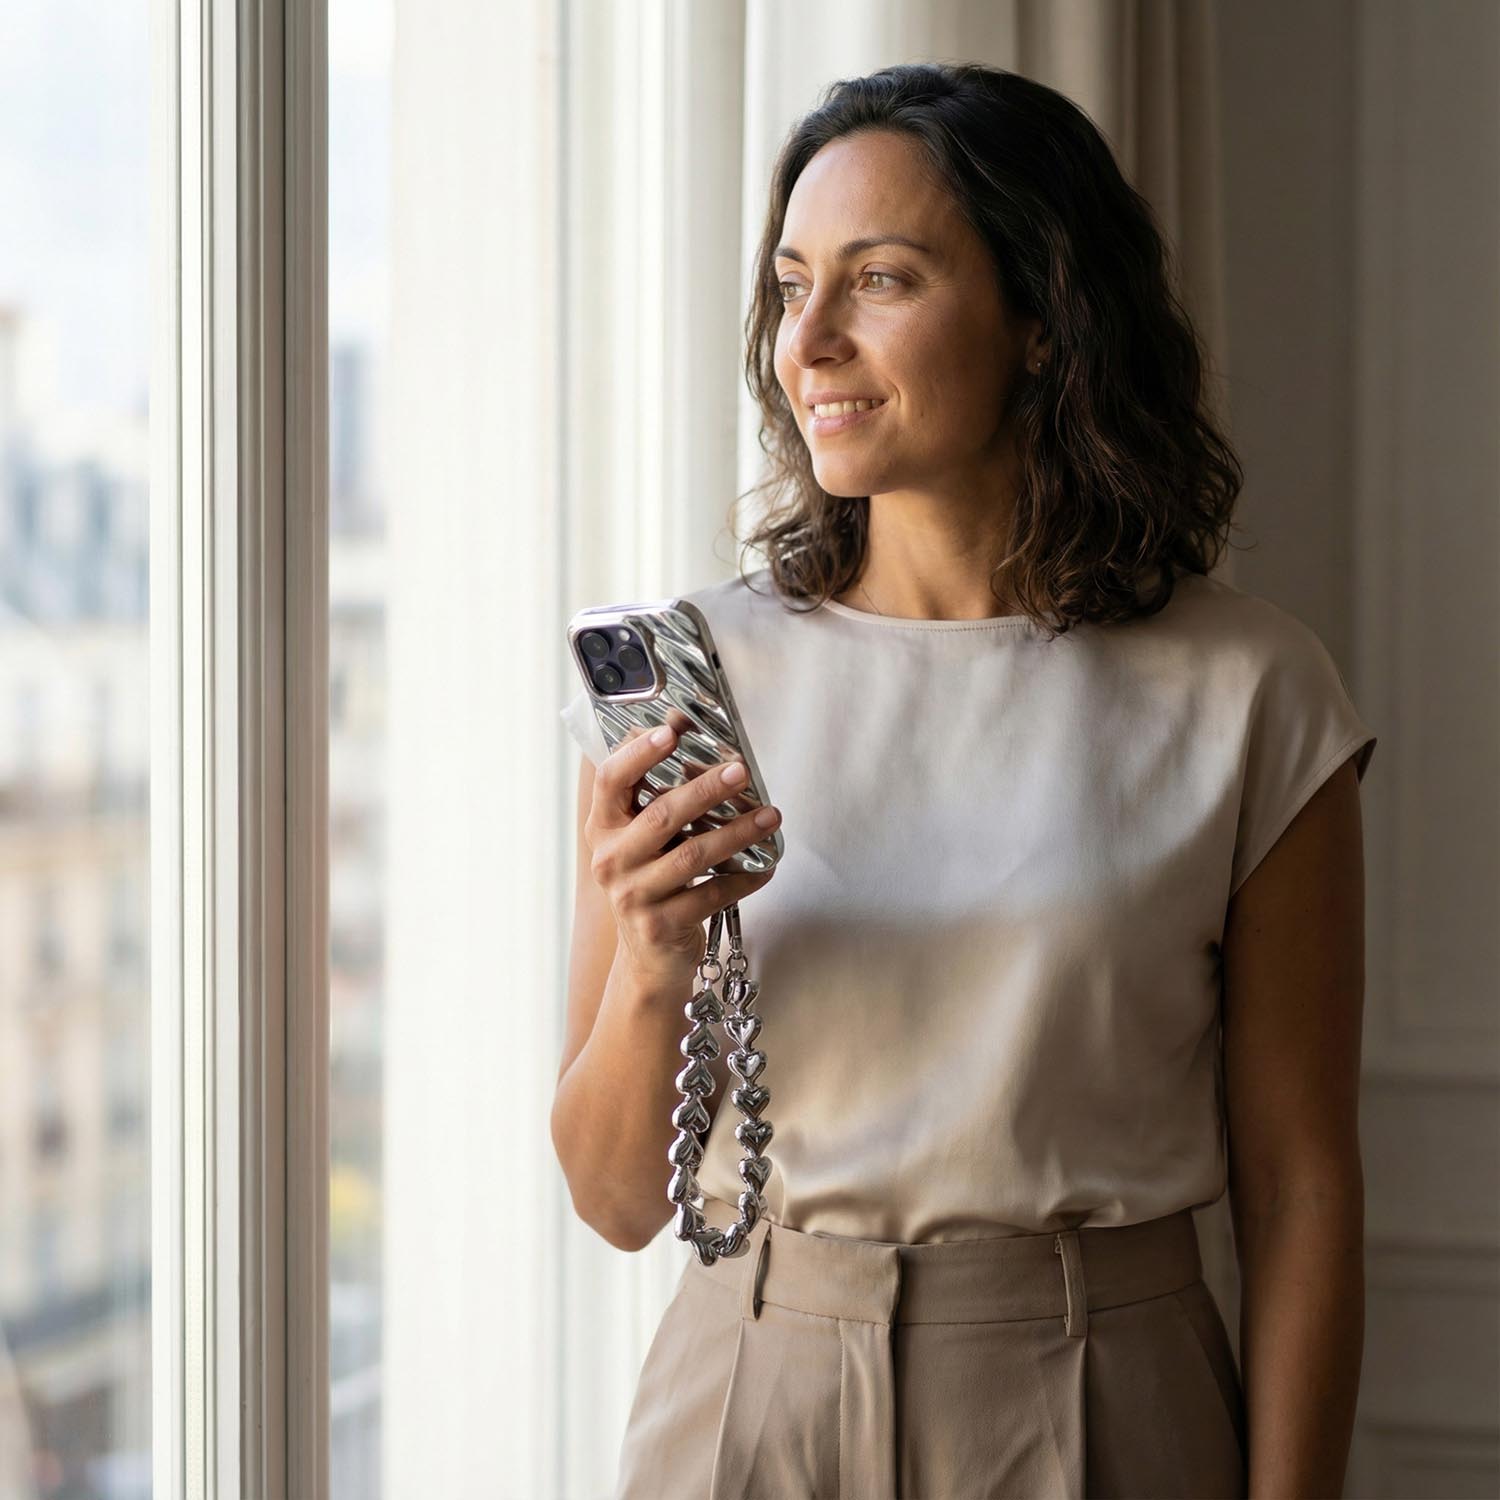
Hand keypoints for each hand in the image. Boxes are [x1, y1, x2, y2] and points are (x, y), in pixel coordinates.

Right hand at [584, 717, 781, 988]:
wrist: (647, 957)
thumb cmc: (651, 883)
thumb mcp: (640, 841)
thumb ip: (655, 796)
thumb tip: (684, 729)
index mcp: (603, 829)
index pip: (610, 781)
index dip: (638, 753)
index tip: (671, 731)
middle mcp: (611, 860)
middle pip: (662, 815)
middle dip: (706, 789)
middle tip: (741, 771)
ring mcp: (633, 896)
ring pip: (692, 855)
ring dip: (737, 832)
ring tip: (769, 816)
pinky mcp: (661, 925)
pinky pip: (712, 894)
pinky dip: (744, 878)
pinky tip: (767, 865)